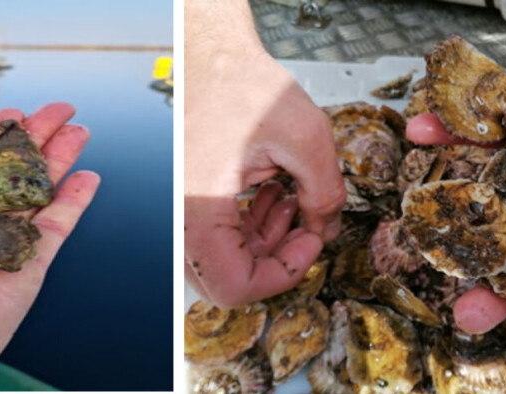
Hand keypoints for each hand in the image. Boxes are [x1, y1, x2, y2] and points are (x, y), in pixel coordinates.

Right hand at [184, 2, 345, 307]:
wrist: (211, 61)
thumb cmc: (241, 86)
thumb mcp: (306, 137)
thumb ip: (325, 193)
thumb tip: (324, 229)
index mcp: (197, 207)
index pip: (234, 286)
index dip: (283, 274)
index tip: (310, 241)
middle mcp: (180, 218)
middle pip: (227, 282)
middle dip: (275, 262)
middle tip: (306, 229)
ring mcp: (181, 214)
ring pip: (225, 264)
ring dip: (267, 244)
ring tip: (295, 202)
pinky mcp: (190, 206)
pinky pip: (220, 240)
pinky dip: (253, 229)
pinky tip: (276, 196)